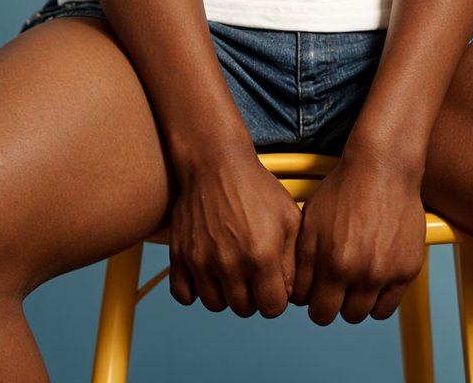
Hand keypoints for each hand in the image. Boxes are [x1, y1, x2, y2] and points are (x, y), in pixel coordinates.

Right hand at [169, 149, 301, 318]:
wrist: (217, 162)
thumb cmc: (256, 187)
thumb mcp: (289, 217)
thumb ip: (292, 260)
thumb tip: (287, 293)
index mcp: (262, 257)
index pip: (272, 308)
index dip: (276, 299)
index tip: (272, 284)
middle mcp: (231, 264)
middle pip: (243, 309)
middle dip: (252, 296)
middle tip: (251, 275)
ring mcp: (202, 261)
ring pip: (215, 304)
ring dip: (224, 294)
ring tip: (230, 271)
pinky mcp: (180, 255)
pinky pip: (183, 294)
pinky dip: (193, 291)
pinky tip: (206, 273)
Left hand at [290, 154, 425, 324]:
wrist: (383, 169)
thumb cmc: (344, 191)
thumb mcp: (311, 223)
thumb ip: (302, 263)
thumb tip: (299, 296)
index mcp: (330, 262)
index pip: (314, 309)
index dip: (312, 299)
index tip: (317, 288)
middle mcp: (356, 271)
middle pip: (335, 315)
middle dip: (330, 304)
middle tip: (335, 286)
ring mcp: (383, 273)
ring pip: (360, 315)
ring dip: (354, 302)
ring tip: (354, 279)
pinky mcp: (406, 271)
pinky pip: (386, 309)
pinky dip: (377, 301)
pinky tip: (372, 280)